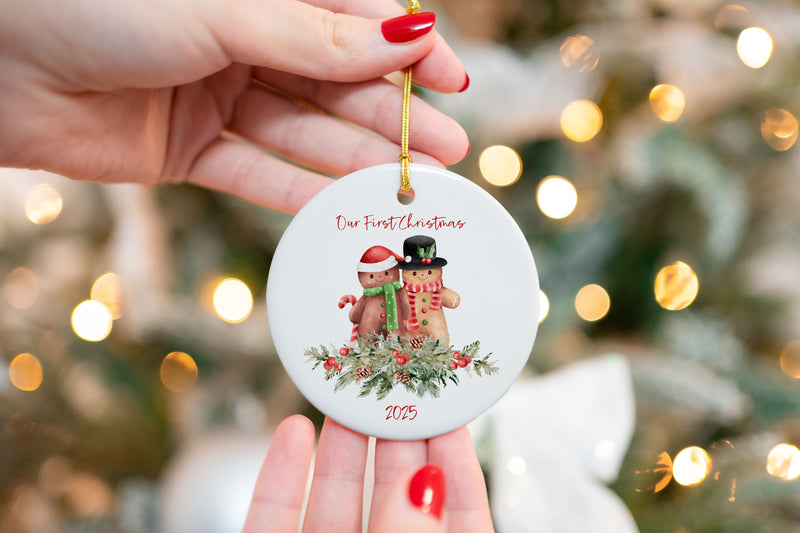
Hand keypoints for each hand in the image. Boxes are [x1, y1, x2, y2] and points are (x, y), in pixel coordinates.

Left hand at [0, 0, 468, 213]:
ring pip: (304, 131)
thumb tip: (410, 37)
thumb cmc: (98, 3)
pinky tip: (344, 208)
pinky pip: (256, 173)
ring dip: (358, 158)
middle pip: (336, 82)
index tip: (454, 80)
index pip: (354, 19)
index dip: (407, 51)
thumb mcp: (226, 12)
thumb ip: (318, 37)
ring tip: (413, 183)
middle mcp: (244, 39)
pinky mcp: (189, 149)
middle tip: (451, 152)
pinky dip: (298, 192)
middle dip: (394, 116)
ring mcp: (218, 96)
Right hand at [243, 415, 494, 532]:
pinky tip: (292, 432)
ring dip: (339, 447)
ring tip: (346, 396)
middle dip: (395, 439)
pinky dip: (280, 478)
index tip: (452, 414)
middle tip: (396, 384)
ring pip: (333, 503)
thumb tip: (421, 485)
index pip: (458, 519)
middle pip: (392, 499)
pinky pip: (273, 521)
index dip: (458, 466)